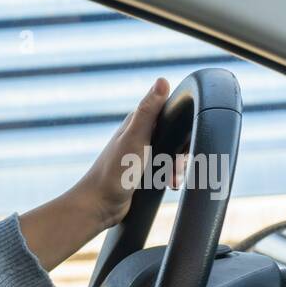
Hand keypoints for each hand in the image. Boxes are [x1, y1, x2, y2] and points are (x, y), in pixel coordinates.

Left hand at [69, 78, 177, 232]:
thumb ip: (148, 111)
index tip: (186, 142)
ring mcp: (142, 152)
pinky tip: (171, 184)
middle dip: (183, 150)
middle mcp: (140, 134)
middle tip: (177, 166)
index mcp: (138, 122)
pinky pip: (167, 167)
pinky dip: (172, 174)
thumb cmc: (114, 173)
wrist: (99, 206)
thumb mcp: (135, 139)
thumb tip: (162, 80)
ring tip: (173, 179)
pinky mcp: (144, 169)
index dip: (185, 123)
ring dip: (178, 165)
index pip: (172, 111)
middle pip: (176, 134)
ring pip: (174, 152)